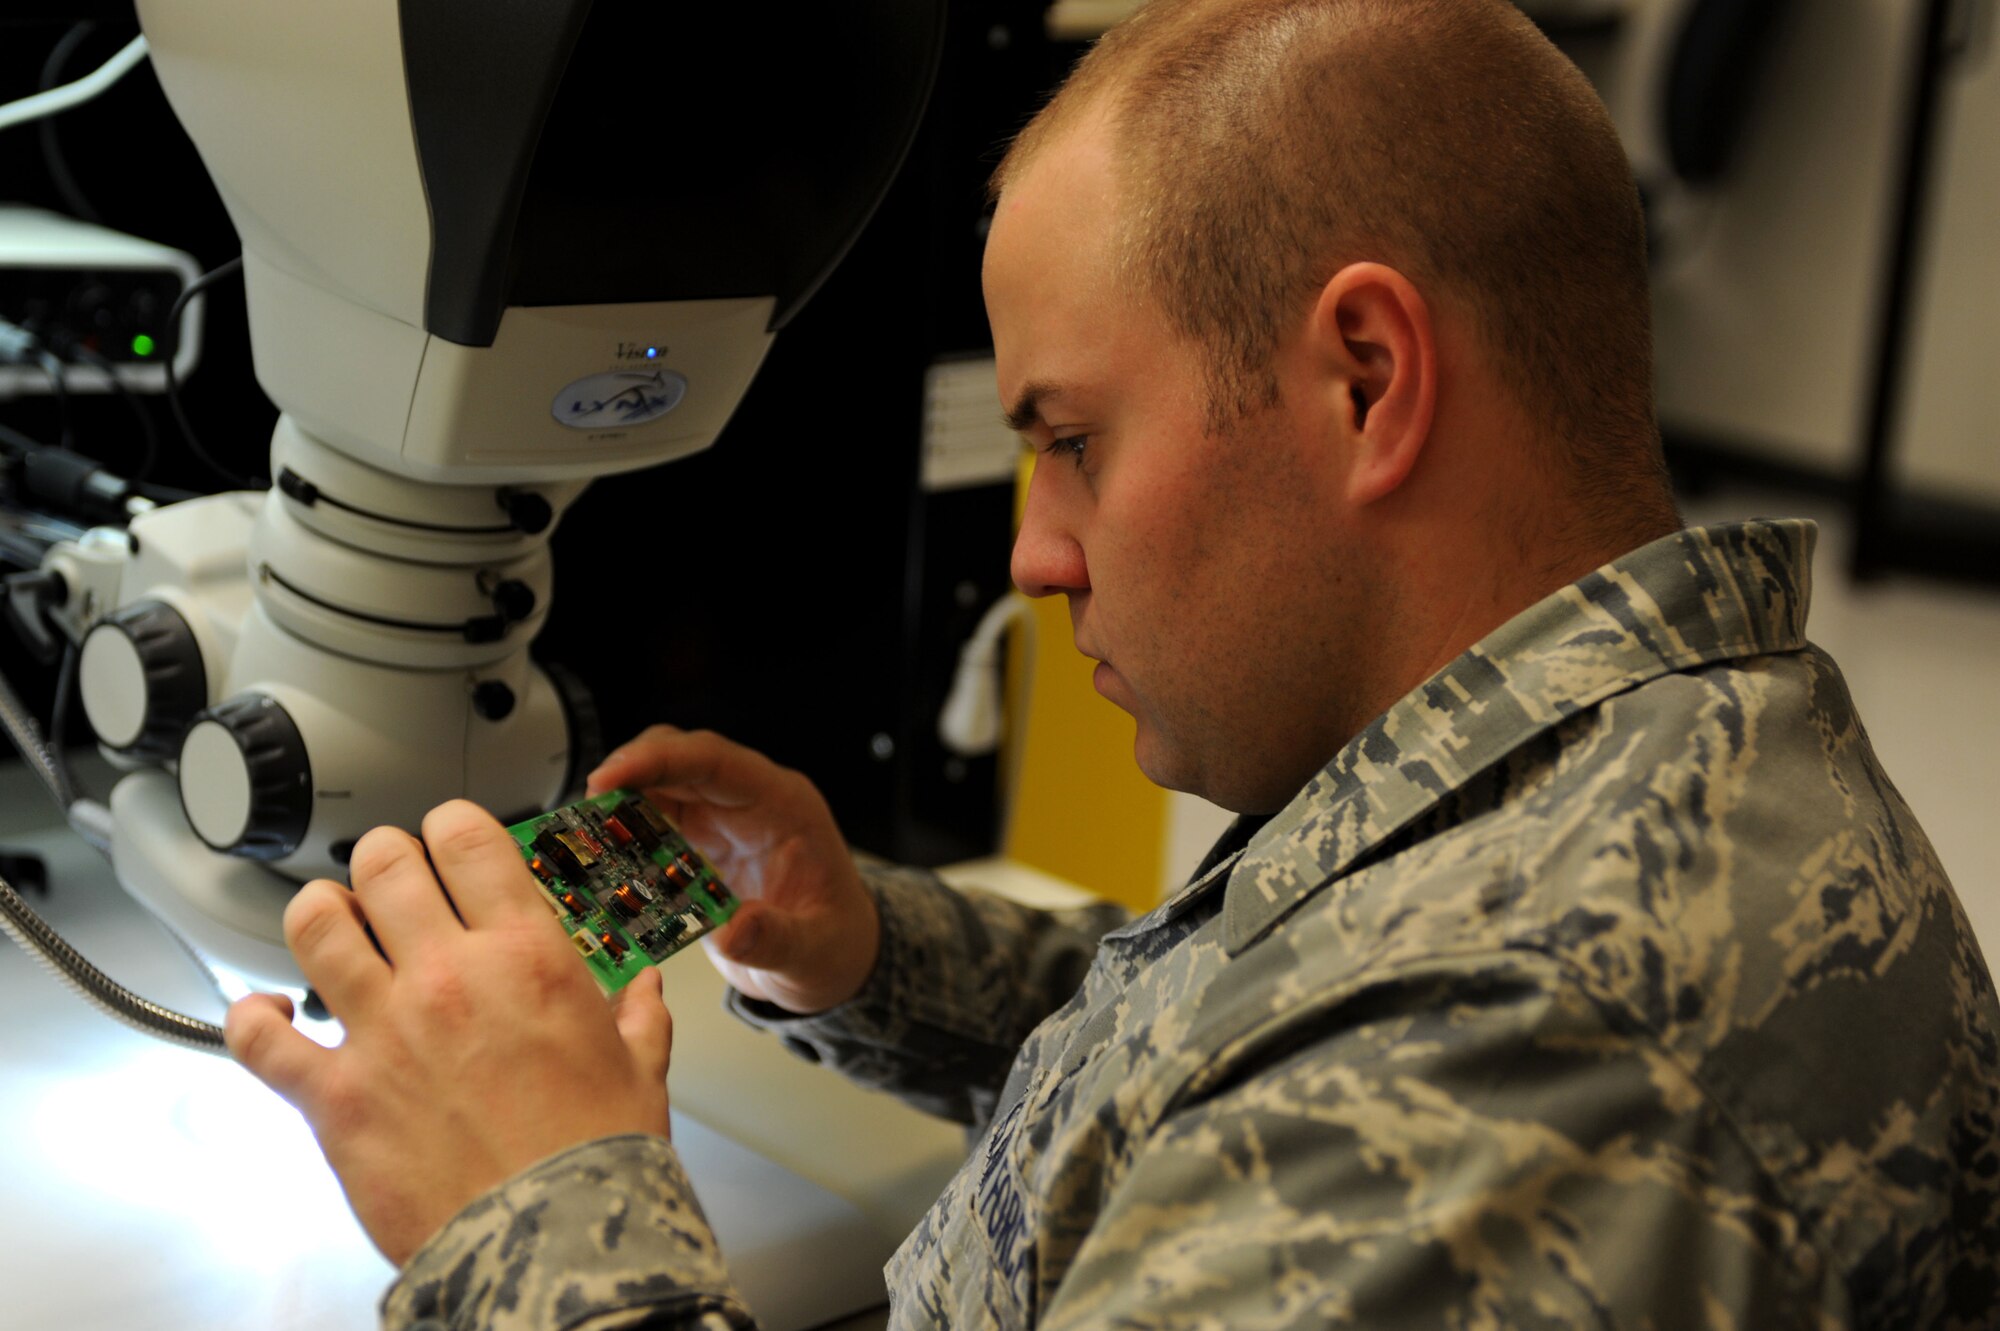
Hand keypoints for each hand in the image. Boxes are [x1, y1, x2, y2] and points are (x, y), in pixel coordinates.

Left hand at [224, 801, 672, 1266]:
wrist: (549, 1246)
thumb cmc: (596, 1162)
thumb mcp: (641, 1070)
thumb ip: (641, 1017)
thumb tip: (648, 992)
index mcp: (527, 957)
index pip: (468, 840)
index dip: (452, 825)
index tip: (452, 838)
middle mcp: (448, 977)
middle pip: (385, 864)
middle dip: (386, 861)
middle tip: (394, 881)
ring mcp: (383, 1031)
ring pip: (314, 922)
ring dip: (321, 914)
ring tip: (334, 926)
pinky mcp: (334, 1095)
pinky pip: (258, 1038)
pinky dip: (252, 1018)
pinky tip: (270, 1015)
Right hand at [588, 726, 878, 1015]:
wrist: (832, 960)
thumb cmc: (835, 943)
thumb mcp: (813, 951)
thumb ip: (777, 939)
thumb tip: (736, 930)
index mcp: (784, 806)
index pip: (717, 761)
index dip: (662, 759)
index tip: (612, 776)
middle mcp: (750, 802)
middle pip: (681, 760)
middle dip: (629, 773)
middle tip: (585, 809)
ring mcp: (723, 820)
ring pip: (661, 785)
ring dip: (620, 805)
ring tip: (582, 835)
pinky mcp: (700, 843)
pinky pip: (654, 823)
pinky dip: (624, 836)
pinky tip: (600, 859)